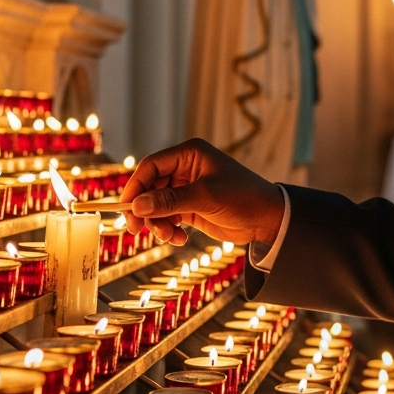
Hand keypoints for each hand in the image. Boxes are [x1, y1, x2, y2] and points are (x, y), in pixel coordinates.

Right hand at [119, 138, 286, 246]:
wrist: (268, 219)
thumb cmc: (243, 198)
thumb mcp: (205, 197)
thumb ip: (170, 201)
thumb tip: (137, 205)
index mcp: (189, 154)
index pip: (151, 166)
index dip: (135, 187)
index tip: (126, 209)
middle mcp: (185, 168)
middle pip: (150, 187)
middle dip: (144, 210)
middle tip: (136, 231)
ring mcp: (187, 189)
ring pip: (156, 205)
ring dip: (158, 223)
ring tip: (170, 237)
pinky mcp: (190, 207)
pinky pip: (168, 217)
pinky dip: (169, 229)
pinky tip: (180, 239)